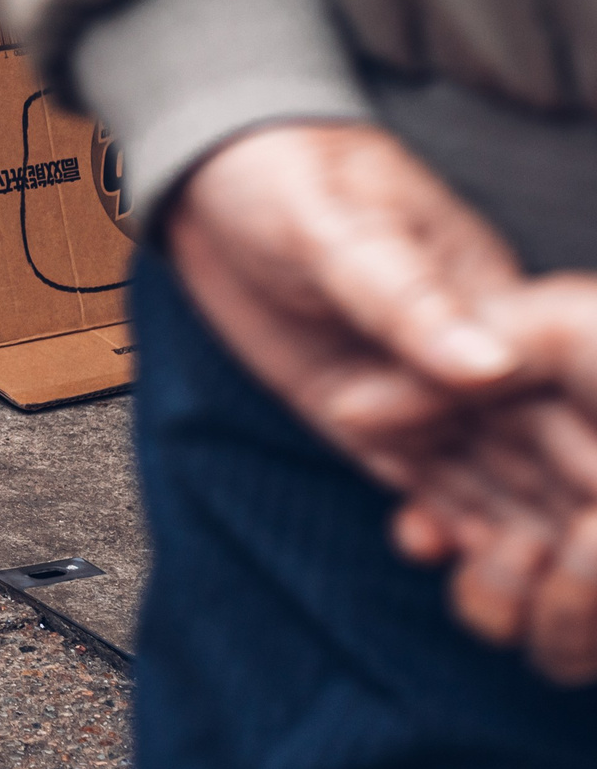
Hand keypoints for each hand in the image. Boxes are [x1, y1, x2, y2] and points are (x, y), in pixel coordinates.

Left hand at [160, 121, 596, 678]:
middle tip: (551, 587)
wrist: (210, 178)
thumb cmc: (287, 173)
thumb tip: (485, 364)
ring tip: (503, 595)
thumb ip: (405, 298)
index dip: (581, 462)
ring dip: (505, 542)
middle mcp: (473, 361)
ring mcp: (424, 395)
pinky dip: (437, 523)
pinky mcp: (370, 421)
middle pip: (541, 456)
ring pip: (491, 484)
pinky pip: (421, 484)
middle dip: (558, 525)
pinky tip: (431, 552)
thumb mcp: (339, 227)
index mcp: (493, 305)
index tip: (586, 530)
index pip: (559, 397)